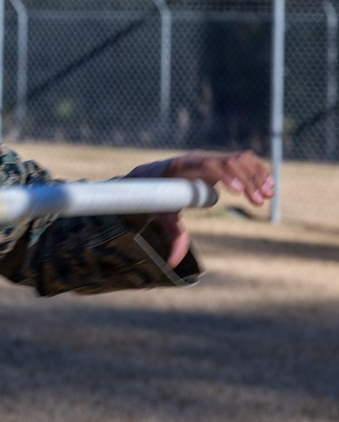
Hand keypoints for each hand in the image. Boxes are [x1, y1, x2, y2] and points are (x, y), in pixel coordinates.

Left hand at [124, 150, 273, 268]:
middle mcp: (197, 158)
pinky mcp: (218, 161)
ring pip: (239, 159)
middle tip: (258, 202)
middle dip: (246, 179)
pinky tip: (269, 185)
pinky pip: (242, 161)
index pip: (205, 164)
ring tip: (268, 195)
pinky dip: (257, 170)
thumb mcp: (160, 216)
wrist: (151, 180)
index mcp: (180, 167)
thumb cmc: (155, 198)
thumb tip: (172, 264)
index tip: (238, 192)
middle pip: (228, 161)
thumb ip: (170, 236)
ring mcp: (209, 157)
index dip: (223, 175)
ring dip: (256, 175)